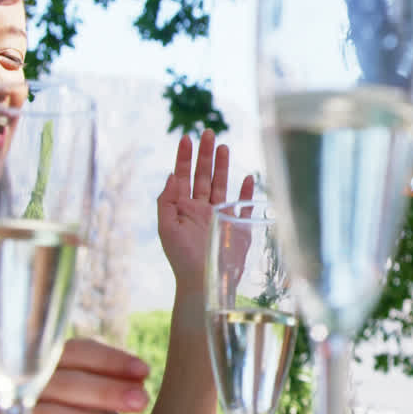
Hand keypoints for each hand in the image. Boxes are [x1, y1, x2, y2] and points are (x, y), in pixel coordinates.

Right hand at [0, 339, 150, 413]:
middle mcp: (22, 386)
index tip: (143, 371)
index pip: (75, 353)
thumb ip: (89, 379)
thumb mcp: (51, 385)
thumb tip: (139, 382)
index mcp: (39, 363)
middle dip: (106, 391)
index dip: (109, 359)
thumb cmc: (28, 405)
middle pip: (66, 385)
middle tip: (141, 400)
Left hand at [157, 129, 254, 294]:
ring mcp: (220, 216)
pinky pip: (242, 205)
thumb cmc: (181, 258)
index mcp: (184, 208)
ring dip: (222, 166)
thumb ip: (167, 201)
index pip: (184, 176)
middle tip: (208, 131)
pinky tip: (246, 177)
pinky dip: (245, 192)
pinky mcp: (237, 227)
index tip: (186, 137)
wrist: (203, 282)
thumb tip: (171, 176)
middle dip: (205, 154)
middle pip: (203, 175)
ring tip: (223, 146)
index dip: (184, 157)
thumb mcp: (166, 228)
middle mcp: (202, 208)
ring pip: (221, 185)